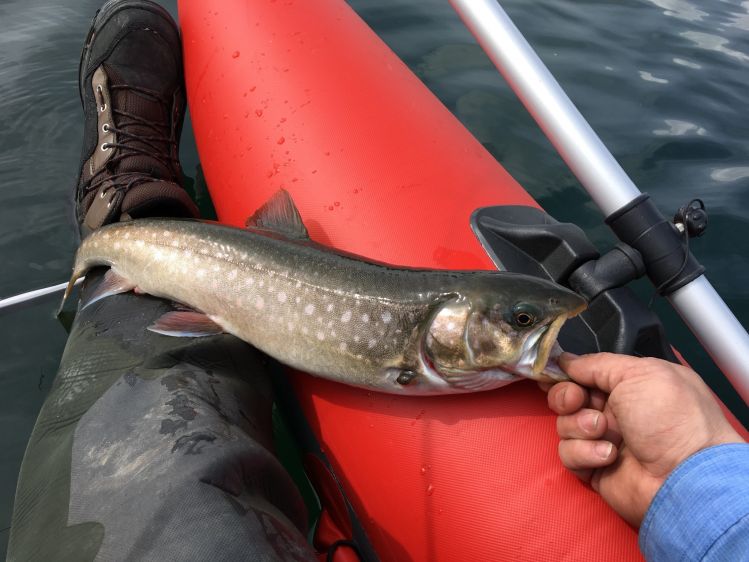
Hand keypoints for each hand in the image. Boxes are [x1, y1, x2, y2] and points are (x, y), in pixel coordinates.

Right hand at [545, 352, 744, 526]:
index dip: (568, 372)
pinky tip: (608, 456)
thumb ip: (597, 364)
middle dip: (566, 396)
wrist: (684, 476)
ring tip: (604, 432)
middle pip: (568, 397)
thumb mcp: (639, 373)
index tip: (556, 372)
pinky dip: (584, 452)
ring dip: (580, 426)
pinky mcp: (594, 467)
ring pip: (565, 424)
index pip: (586, 373)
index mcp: (629, 385)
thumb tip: (565, 360)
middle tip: (577, 401)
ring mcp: (603, 440)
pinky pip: (569, 454)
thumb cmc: (668, 416)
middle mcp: (615, 411)